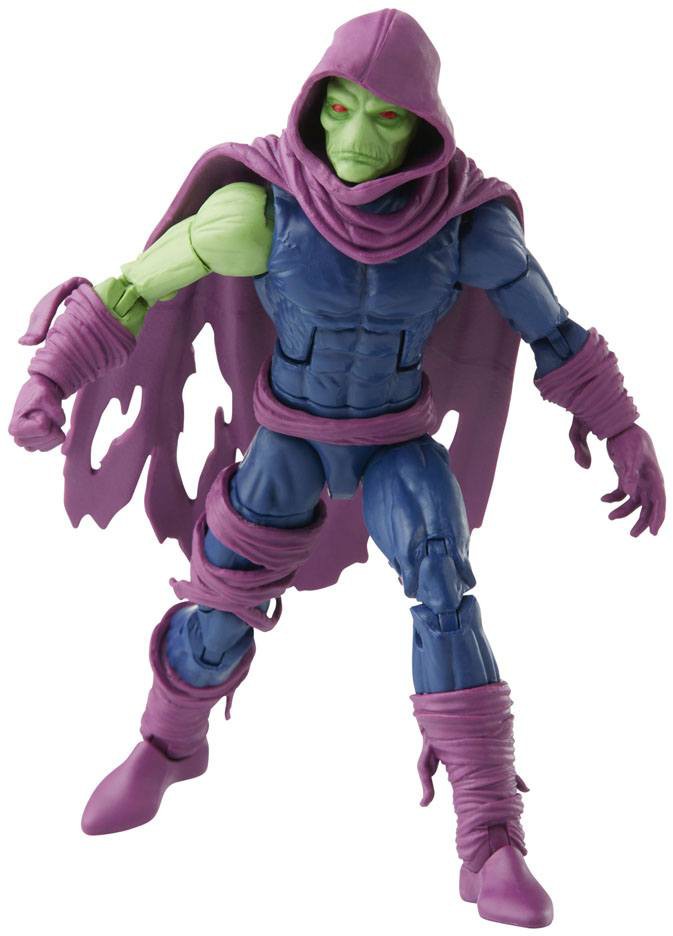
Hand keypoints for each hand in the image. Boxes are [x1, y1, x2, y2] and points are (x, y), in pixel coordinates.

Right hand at [8, 374, 65, 451]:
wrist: (39, 395)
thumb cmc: (39, 394)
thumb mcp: (46, 396)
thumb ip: (54, 410)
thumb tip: (60, 423)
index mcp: (15, 428)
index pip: (42, 428)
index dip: (45, 416)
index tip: (38, 410)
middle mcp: (20, 440)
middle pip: (51, 435)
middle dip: (52, 422)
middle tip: (43, 413)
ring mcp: (30, 446)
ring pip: (57, 439)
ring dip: (56, 426)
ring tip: (46, 418)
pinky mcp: (40, 447)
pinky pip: (60, 441)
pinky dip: (59, 430)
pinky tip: (49, 424)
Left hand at [569, 416, 665, 535]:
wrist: (618, 424)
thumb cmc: (626, 438)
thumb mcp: (628, 455)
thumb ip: (628, 474)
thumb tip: (629, 493)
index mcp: (653, 475)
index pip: (660, 500)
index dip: (658, 517)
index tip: (653, 533)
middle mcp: (648, 478)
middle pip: (649, 505)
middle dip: (642, 521)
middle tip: (633, 535)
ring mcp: (637, 477)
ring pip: (635, 501)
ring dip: (624, 511)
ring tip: (610, 517)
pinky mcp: (625, 474)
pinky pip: (622, 491)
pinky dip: (613, 497)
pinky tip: (603, 499)